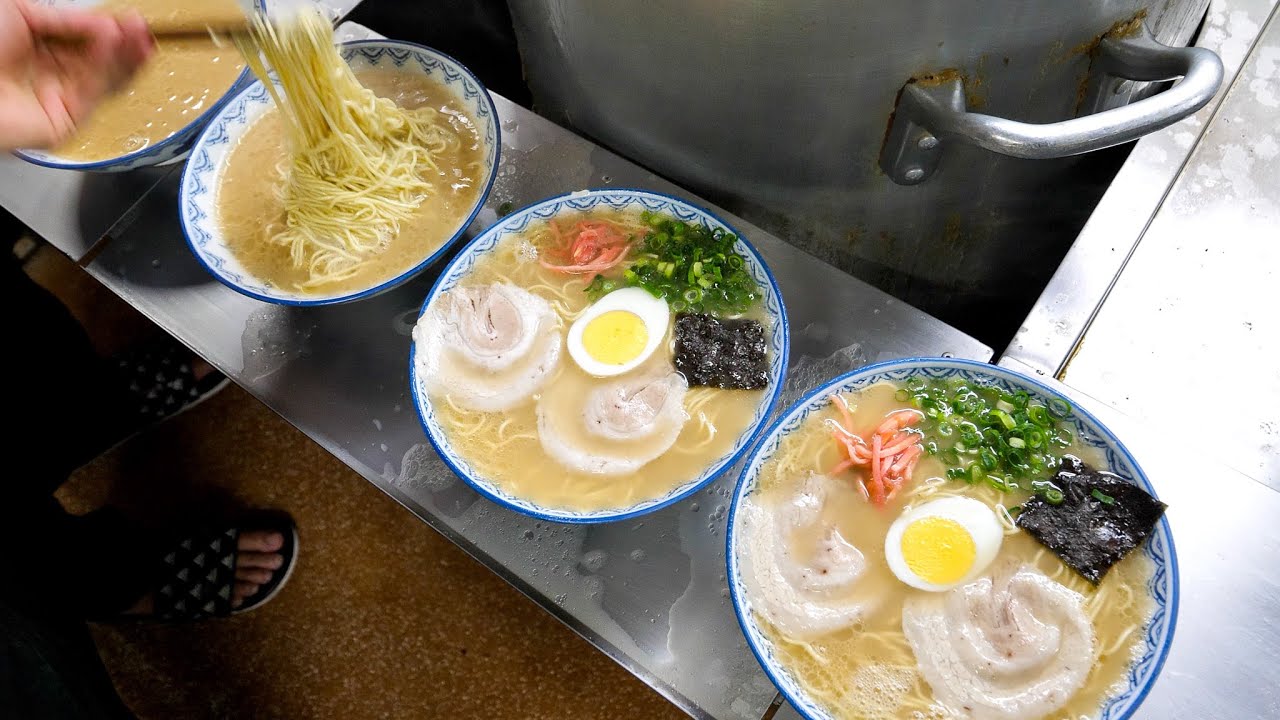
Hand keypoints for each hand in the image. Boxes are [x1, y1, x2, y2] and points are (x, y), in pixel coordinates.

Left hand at [0, 0, 152, 150]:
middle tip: (142, 29)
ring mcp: (60, 98)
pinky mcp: (66, 122)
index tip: (129, 19)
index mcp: (36, 47)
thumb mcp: (18, 11)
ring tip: (140, 38)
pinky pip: (92, 93)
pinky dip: (106, 68)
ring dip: (125, 57)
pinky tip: (112, 44)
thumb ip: (64, 18)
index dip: (109, 30)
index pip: (84, 40)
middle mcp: (50, 73)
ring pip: (104, 79)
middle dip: (124, 44)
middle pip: (101, 61)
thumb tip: (101, 25)